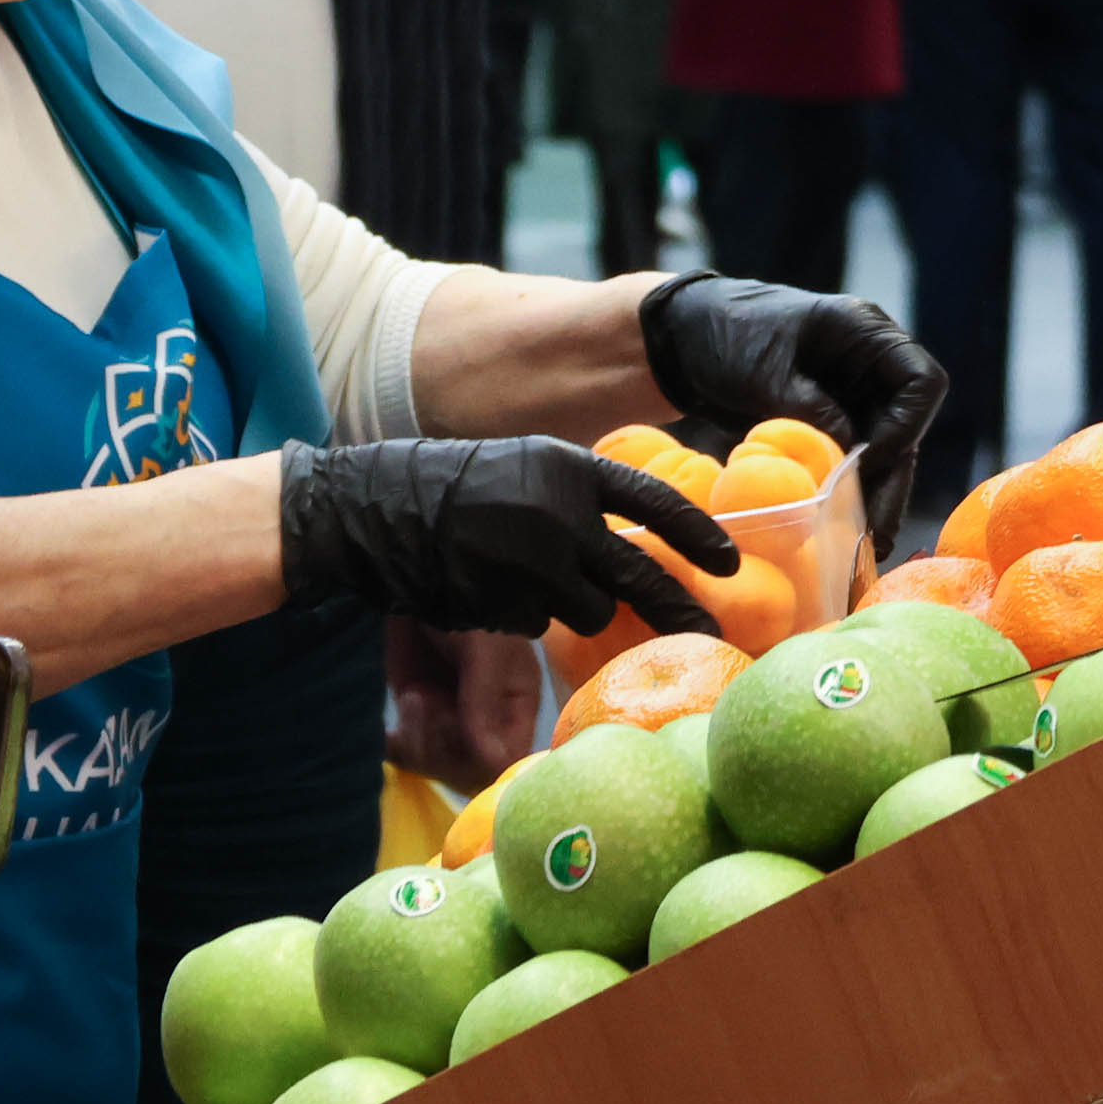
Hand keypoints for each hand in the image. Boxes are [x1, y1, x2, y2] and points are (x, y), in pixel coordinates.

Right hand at [277, 437, 724, 638]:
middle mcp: (561, 517)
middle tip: (708, 635)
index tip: (730, 563)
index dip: (699, 535)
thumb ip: (576, 501)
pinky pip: (537, 623)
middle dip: (679, 611)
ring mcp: (534, 567)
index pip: (654, 504)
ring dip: (571, 608)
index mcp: (570, 469)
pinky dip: (523, 615)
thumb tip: (628, 546)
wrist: (372, 508)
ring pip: (589, 611)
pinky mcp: (506, 607)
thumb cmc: (449, 484)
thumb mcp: (523, 469)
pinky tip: (487, 588)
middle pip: (640, 576)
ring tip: (524, 580)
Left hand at [384, 616, 549, 786]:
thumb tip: (495, 762)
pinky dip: (395, 748)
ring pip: (435, 764)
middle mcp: (484, 721)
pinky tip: (388, 736)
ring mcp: (447, 718)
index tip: (456, 726)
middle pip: (467, 770)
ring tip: (414, 697)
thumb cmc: (468, 606)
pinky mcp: (414, 712)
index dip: (479, 759)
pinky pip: (405, 751)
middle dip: (442, 745)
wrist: (421, 576)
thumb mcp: (483, 649)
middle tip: (424, 702)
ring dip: (419, 739)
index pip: (506, 761)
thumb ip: (485, 700)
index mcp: (515, 706)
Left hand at [637, 275, 947, 527]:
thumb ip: (807, 409)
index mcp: (865, 332)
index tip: (866, 459)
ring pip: (884, 457)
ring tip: (863, 550)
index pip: (922, 381)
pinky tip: (839, 534)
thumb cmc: (724, 332)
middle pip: (906, 430)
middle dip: (892, 483)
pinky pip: (853, 467)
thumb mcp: (762, 369)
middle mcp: (871, 367)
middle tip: (876, 537)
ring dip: (874, 500)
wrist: (682, 339)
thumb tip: (848, 457)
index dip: (905, 425)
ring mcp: (854, 399)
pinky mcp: (832, 427)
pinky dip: (847, 497)